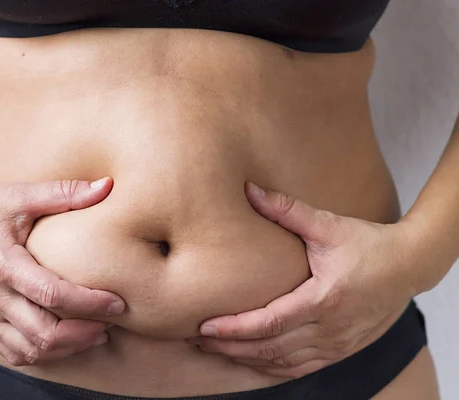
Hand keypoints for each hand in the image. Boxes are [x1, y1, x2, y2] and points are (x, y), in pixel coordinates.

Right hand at [0, 176, 124, 365]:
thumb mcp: (19, 195)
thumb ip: (65, 192)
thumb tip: (107, 184)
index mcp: (2, 264)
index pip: (53, 295)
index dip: (90, 303)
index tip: (118, 304)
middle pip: (43, 334)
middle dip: (84, 333)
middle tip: (111, 322)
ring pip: (30, 350)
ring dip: (67, 348)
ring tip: (95, 334)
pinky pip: (14, 353)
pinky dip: (43, 353)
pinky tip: (65, 341)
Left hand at [190, 182, 421, 377]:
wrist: (408, 266)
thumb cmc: (367, 244)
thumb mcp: (328, 225)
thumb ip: (286, 209)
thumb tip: (249, 189)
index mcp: (324, 299)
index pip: (270, 322)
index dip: (234, 328)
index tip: (205, 326)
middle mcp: (330, 328)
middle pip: (270, 348)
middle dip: (230, 346)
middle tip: (198, 340)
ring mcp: (337, 344)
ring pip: (283, 362)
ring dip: (247, 359)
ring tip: (216, 350)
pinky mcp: (342, 350)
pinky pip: (301, 368)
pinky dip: (273, 368)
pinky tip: (252, 361)